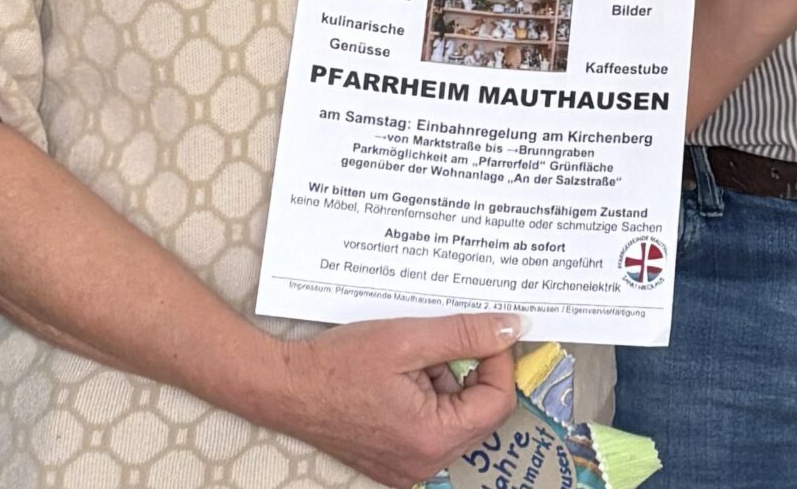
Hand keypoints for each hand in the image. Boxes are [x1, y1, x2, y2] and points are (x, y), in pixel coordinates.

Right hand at [264, 313, 519, 485]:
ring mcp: (409, 467)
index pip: (498, 402)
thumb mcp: (406, 338)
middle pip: (480, 413)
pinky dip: (428, 398)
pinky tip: (400, 377)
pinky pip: (433, 429)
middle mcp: (425, 463)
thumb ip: (465, 334)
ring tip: (410, 360)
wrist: (284, 387)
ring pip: (457, 418)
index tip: (486, 331)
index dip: (498, 361)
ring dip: (446, 383)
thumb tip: (511, 329)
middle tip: (441, 342)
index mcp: (433, 437)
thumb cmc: (336, 364)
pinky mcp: (395, 461)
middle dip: (469, 372)